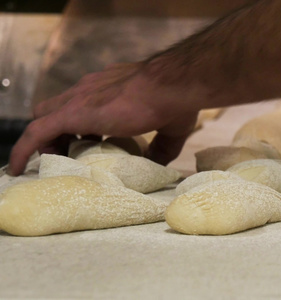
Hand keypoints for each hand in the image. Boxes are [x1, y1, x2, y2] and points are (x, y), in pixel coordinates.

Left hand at [8, 63, 199, 175]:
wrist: (171, 86)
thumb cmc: (175, 102)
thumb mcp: (171, 129)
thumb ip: (162, 147)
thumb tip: (158, 164)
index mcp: (111, 89)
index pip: (83, 103)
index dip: (80, 124)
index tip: (86, 142)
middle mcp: (90, 89)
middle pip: (58, 108)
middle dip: (59, 130)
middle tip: (70, 152)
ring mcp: (79, 98)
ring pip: (44, 118)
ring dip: (45, 139)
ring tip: (51, 162)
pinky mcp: (73, 113)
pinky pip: (36, 132)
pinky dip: (24, 149)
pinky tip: (18, 167)